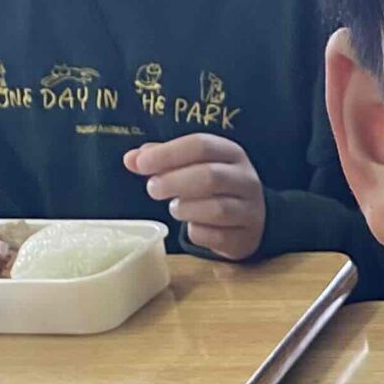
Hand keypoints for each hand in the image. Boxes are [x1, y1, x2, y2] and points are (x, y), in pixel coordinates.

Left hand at [126, 135, 266, 260]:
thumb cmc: (215, 188)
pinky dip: (197, 232)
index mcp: (232, 154)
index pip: (200, 146)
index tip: (141, 164)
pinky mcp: (245, 238)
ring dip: (186, 209)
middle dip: (174, 182)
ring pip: (217, 209)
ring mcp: (250, 211)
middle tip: (152, 189)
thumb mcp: (194, 165)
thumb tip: (131, 159)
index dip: (168, 154)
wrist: (252, 221)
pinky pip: (217, 236)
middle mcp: (246, 180)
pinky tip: (192, 227)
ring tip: (175, 208)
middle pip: (210, 177)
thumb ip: (164, 159)